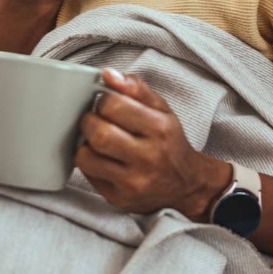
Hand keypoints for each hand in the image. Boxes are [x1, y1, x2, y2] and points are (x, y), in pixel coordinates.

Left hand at [75, 69, 230, 220]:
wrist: (187, 184)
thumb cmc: (169, 141)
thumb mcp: (161, 109)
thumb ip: (135, 88)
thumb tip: (107, 74)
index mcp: (160, 129)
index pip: (113, 105)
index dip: (102, 101)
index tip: (106, 104)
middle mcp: (148, 158)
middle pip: (99, 134)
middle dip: (89, 121)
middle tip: (94, 121)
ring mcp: (133, 182)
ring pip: (86, 157)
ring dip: (84, 144)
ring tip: (96, 140)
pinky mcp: (119, 199)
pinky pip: (88, 175)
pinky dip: (88, 162)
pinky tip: (100, 157)